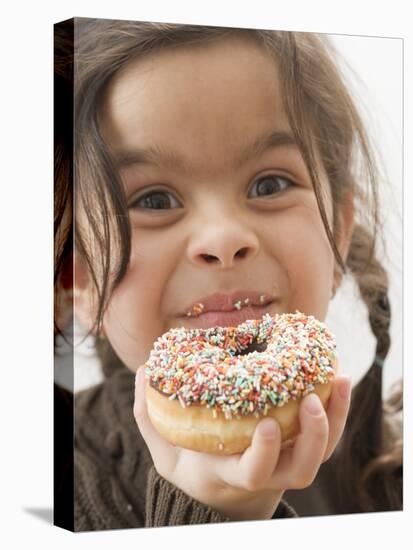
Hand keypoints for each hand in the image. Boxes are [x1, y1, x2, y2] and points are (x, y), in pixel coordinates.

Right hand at [134, 366, 350, 520]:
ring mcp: (285, 463)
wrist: (218, 492)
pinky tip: (337, 379)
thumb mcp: (164, 448)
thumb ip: (148, 414)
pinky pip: (324, 437)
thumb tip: (144, 370)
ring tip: (337, 378)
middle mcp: (266, 473)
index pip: (254, 473)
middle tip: (310, 400)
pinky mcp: (296, 449)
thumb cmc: (190, 465)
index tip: (267, 424)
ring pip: (320, 454)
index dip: (264, 453)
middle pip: (301, 470)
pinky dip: (335, 411)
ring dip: (334, 420)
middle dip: (312, 438)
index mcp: (232, 473)